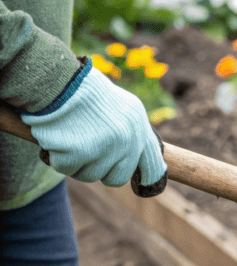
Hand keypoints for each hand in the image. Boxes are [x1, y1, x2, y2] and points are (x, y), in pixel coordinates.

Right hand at [21, 66, 166, 188]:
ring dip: (76, 163)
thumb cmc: (85, 90)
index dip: (148, 178)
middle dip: (101, 170)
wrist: (58, 80)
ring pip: (90, 175)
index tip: (143, 186)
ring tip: (70, 138)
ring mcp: (104, 149)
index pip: (151, 164)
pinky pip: (66, 169)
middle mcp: (127, 141)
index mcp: (138, 127)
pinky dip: (57, 158)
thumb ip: (130, 131)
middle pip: (116, 178)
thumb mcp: (121, 106)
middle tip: (86, 154)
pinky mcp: (78, 153)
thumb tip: (137, 157)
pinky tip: (57, 138)